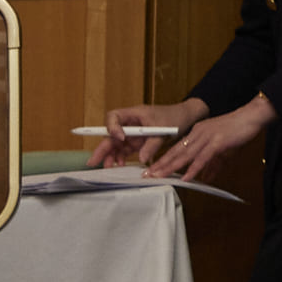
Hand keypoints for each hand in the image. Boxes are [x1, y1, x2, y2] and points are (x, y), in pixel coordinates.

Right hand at [91, 99, 205, 168]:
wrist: (187, 118)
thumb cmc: (176, 117)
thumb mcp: (165, 130)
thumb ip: (153, 144)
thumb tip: (142, 159)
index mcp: (135, 114)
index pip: (114, 116)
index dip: (112, 127)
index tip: (120, 138)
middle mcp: (131, 123)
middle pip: (111, 134)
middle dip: (102, 147)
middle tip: (93, 162)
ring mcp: (133, 133)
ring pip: (115, 144)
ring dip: (110, 155)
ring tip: (109, 167)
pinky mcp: (137, 142)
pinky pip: (124, 150)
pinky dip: (120, 158)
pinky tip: (121, 165)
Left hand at [149, 95, 272, 182]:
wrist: (253, 115)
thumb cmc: (239, 129)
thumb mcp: (223, 148)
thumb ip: (213, 163)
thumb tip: (205, 178)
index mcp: (197, 132)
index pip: (176, 148)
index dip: (163, 159)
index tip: (152, 169)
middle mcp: (198, 133)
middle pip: (176, 152)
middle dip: (161, 164)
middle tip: (146, 175)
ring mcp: (207, 136)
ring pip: (185, 155)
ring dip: (171, 167)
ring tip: (159, 176)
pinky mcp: (217, 141)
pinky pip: (202, 158)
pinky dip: (193, 169)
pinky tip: (186, 177)